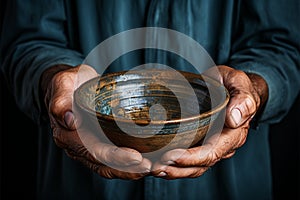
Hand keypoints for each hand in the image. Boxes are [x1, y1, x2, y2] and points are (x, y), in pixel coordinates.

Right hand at [41, 64, 150, 179]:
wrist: (71, 85)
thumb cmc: (68, 84)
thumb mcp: (62, 84)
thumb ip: (61, 101)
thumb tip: (70, 120)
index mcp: (68, 135)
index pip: (94, 152)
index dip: (115, 157)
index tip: (136, 157)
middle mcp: (79, 146)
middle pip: (105, 165)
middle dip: (129, 169)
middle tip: (151, 167)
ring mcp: (90, 147)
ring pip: (112, 166)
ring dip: (132, 170)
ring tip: (153, 168)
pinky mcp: (101, 143)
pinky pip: (116, 158)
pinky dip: (132, 163)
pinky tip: (149, 160)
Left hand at [151, 65, 267, 178]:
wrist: (229, 85)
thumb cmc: (233, 84)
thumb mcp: (239, 83)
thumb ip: (243, 100)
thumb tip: (234, 119)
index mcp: (232, 134)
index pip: (211, 153)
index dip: (191, 158)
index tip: (171, 156)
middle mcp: (221, 144)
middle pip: (199, 165)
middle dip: (177, 169)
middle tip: (156, 167)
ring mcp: (209, 144)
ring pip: (192, 167)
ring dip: (173, 171)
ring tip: (154, 169)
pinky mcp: (199, 142)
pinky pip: (187, 159)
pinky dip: (172, 164)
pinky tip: (157, 162)